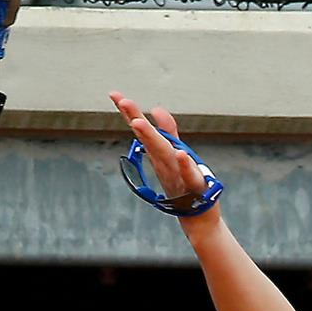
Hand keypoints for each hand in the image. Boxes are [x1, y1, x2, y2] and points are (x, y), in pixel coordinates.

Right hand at [110, 94, 217, 216]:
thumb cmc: (184, 184)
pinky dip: (183, 164)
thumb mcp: (174, 154)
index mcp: (159, 154)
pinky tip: (179, 152)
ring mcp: (177, 174)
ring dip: (151, 138)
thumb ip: (167, 131)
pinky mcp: (195, 186)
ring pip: (163, 154)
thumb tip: (155, 108)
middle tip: (122, 101)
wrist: (198, 217)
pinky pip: (188, 174)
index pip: (142, 130)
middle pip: (149, 139)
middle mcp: (164, 163)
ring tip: (138, 122)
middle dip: (136, 119)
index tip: (113, 93)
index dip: (129, 112)